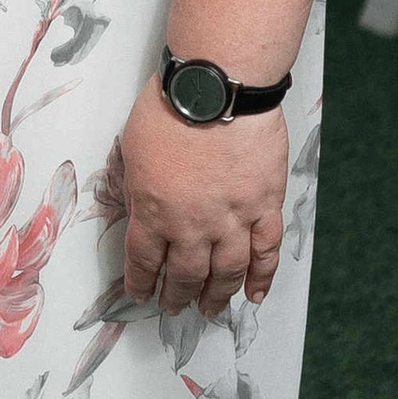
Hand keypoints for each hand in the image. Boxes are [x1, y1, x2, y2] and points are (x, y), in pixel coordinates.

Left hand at [116, 74, 285, 322]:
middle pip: (184, 274)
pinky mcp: (264, 206)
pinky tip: (254, 294)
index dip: (141, 282)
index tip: (141, 293)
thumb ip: (136, 190)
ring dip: (216, 295)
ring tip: (209, 309)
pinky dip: (262, 276)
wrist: (216, 89)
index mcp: (153, 212)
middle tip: (173, 307)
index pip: (144, 260)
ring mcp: (232, 219)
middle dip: (176, 295)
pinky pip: (265, 251)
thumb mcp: (132, 152)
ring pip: (225, 272)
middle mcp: (192, 225)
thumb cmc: (170, 109)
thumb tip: (139, 212)